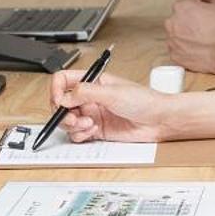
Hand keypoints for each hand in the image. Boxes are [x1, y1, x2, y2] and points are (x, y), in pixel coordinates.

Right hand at [48, 72, 174, 142]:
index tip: (59, 101)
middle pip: (61, 104)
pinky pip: (78, 134)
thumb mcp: (112, 93)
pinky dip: (81, 135)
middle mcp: (90, 97)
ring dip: (73, 125)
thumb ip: (85, 93)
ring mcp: (92, 114)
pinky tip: (94, 131)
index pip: (63, 81)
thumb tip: (63, 97)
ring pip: (67, 121)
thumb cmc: (144, 101)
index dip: (56, 90)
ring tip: (89, 125)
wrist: (158, 121)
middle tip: (73, 119)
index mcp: (92, 81)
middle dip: (63, 113)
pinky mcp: (96, 130)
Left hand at [164, 0, 214, 75]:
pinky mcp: (175, 56)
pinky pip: (178, 52)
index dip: (196, 11)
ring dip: (186, 38)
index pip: (184, 5)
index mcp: (181, 7)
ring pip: (177, 37)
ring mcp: (172, 41)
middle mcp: (172, 23)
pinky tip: (199, 51)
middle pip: (178, 21)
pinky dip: (186, 52)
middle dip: (188, 24)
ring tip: (203, 42)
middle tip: (205, 29)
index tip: (205, 17)